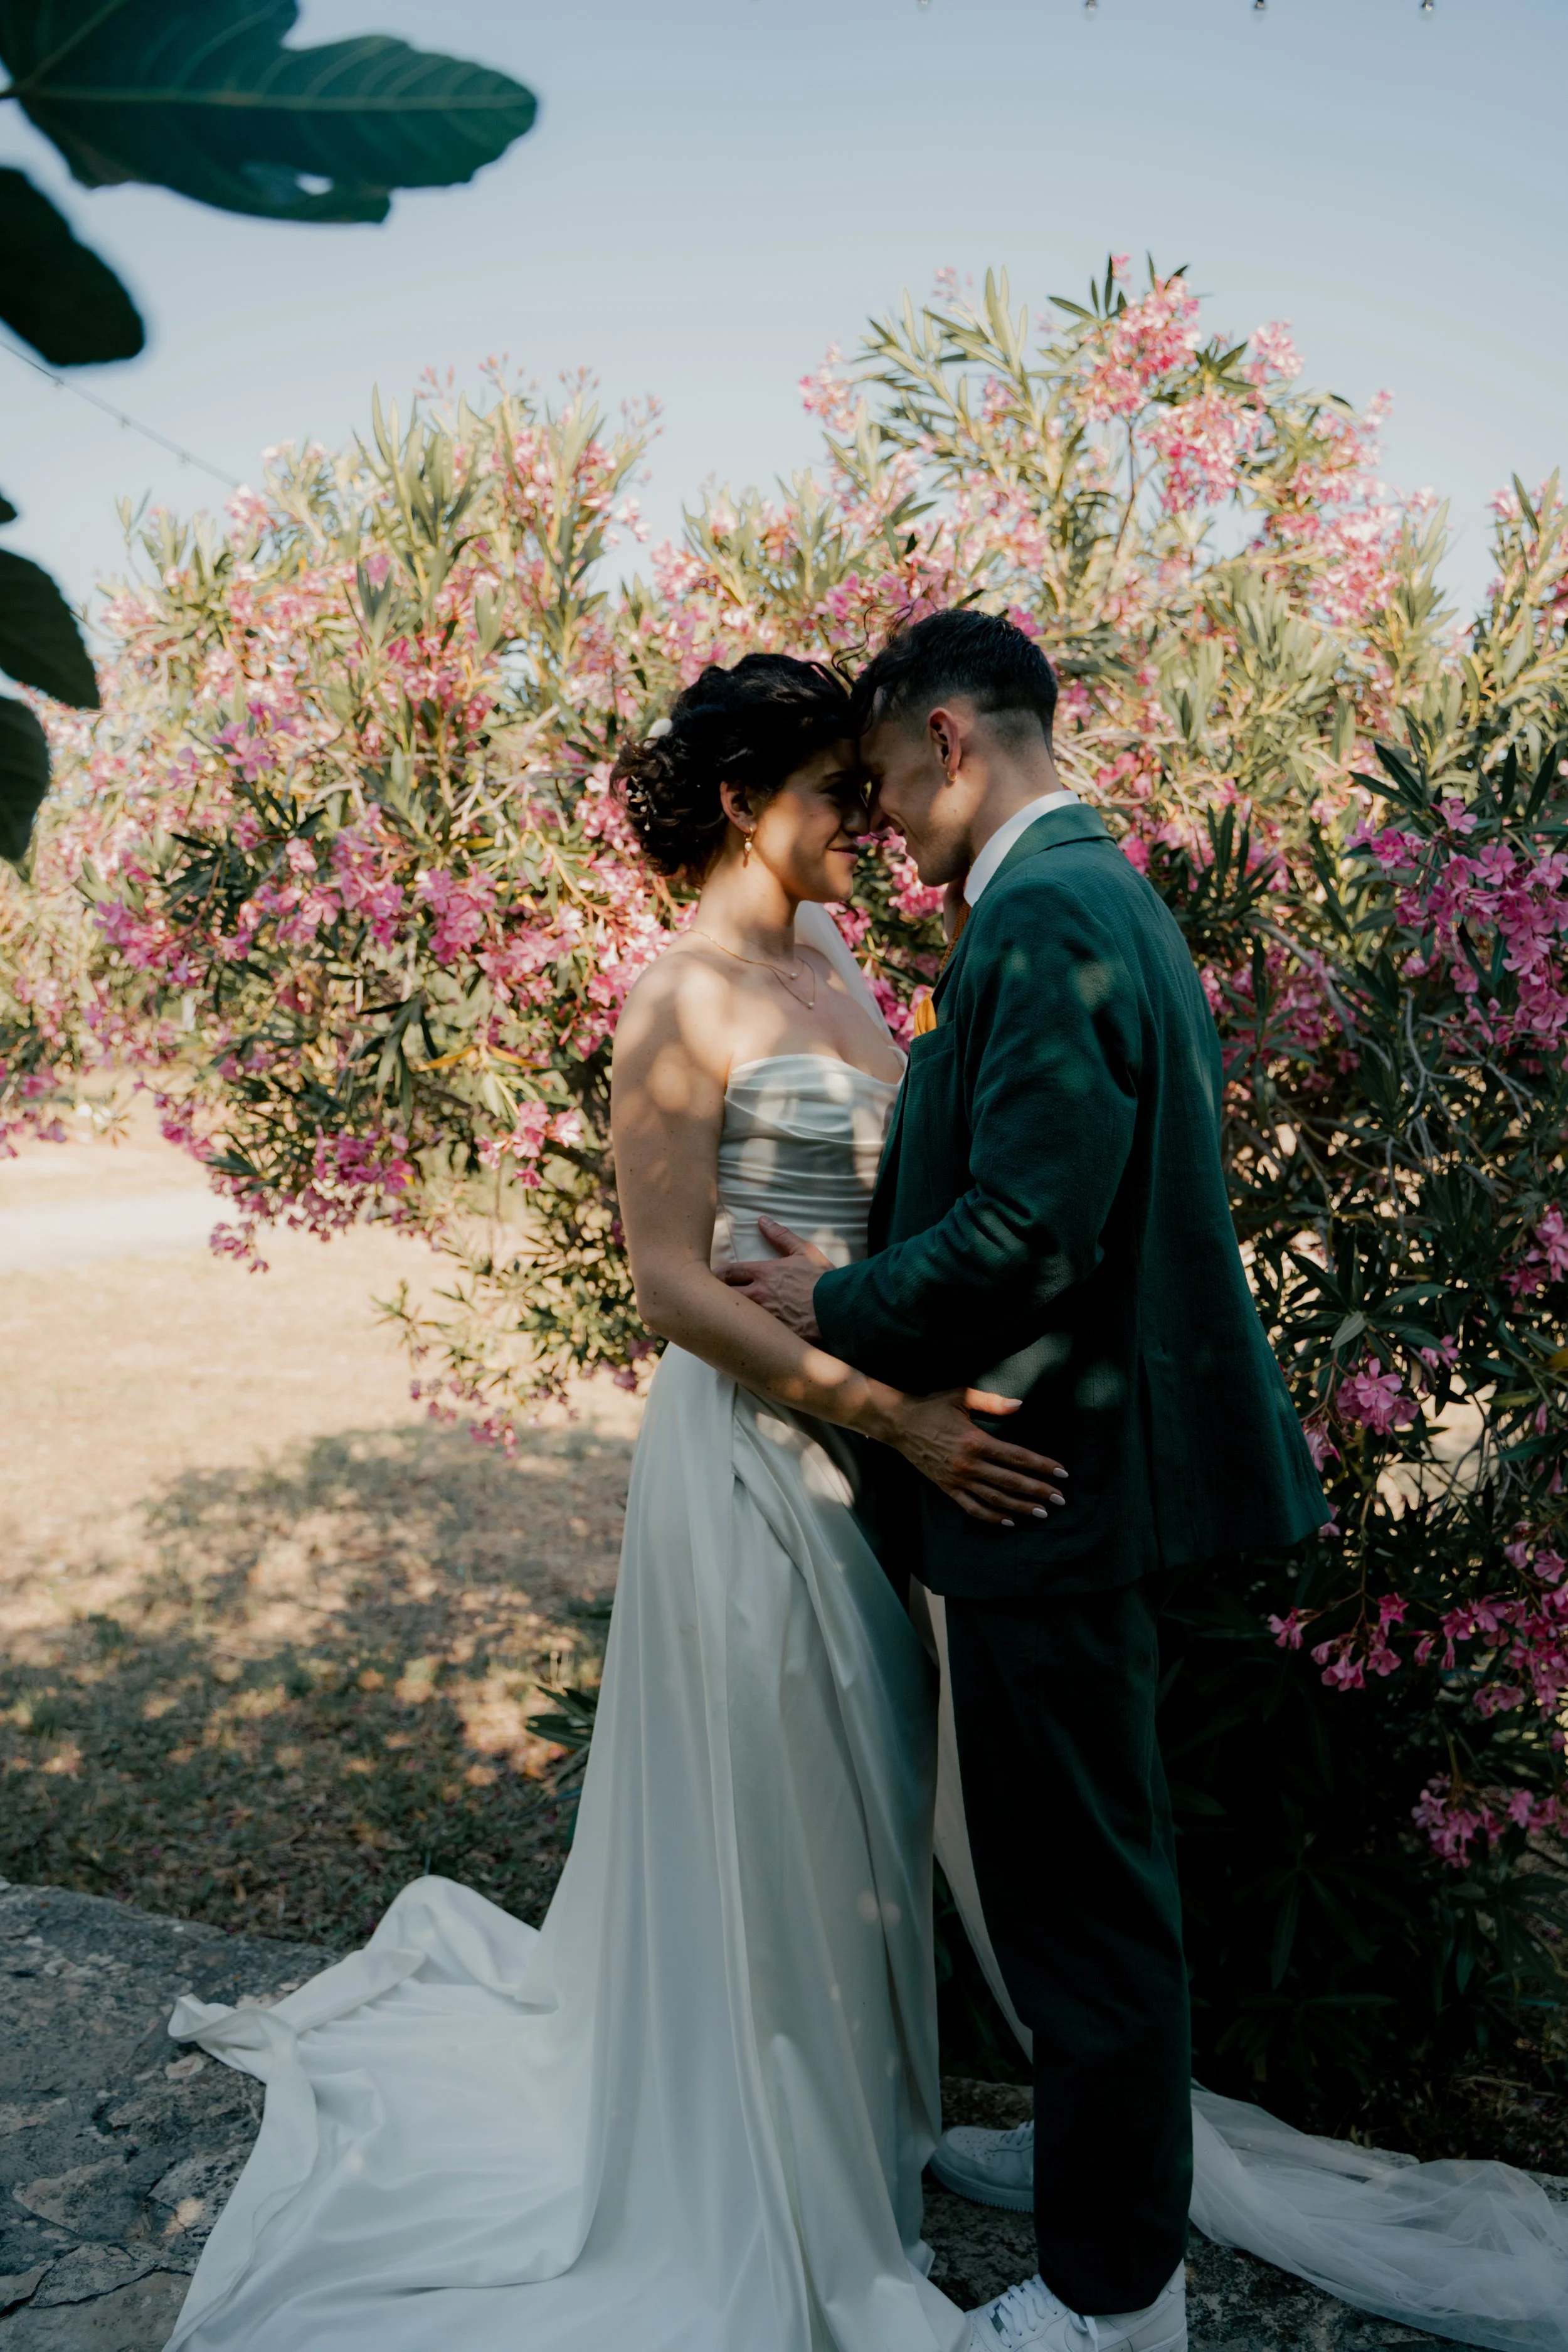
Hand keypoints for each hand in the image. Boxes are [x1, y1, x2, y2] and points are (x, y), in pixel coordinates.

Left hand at [721, 1215, 829, 1339]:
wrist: (842, 1310)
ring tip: (727, 1316)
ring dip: (729, 1314)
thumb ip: (781, 1236)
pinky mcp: (771, 1337)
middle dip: (716, 1295)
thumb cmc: (824, 1281)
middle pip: (723, 1296)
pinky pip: (749, 1335)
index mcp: (763, 1274)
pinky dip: (744, 1334)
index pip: (727, 1272)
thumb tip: (762, 1220)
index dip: (718, 1275)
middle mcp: (758, 1296)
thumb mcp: (804, 1253)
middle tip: (715, 1297)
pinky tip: (744, 1336)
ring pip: (733, 1316)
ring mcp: (763, 1318)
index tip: (716, 1278)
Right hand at [885, 1390, 1067, 1527]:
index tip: (1061, 1473)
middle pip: (1011, 1482)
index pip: (1017, 1457)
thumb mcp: (962, 1396)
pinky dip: (991, 1517)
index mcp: (975, 1441)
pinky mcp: (947, 1488)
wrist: (898, 1423)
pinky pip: (972, 1508)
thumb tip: (1020, 1405)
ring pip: (995, 1499)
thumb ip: (992, 1403)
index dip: (1041, 1466)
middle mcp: (968, 1464)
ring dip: (1020, 1507)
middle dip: (1039, 1491)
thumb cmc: (932, 1406)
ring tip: (1042, 1513)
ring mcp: (957, 1479)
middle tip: (1061, 1499)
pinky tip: (1009, 1521)